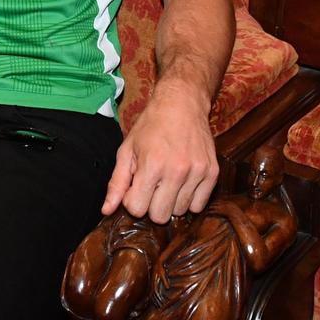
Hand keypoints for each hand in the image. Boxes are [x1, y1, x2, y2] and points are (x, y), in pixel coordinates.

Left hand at [102, 79, 217, 222]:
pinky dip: (189, 199)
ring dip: (171, 201)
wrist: (183, 103)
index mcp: (152, 165)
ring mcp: (197, 172)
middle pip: (160, 216)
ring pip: (180, 212)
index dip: (133, 200)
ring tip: (168, 179)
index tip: (136, 185)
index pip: (137, 208)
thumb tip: (107, 210)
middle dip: (151, 204)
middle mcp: (177, 170)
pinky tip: (183, 182)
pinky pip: (199, 206)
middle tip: (152, 185)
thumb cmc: (151, 125)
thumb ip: (116, 182)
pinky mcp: (212, 172)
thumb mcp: (127, 149)